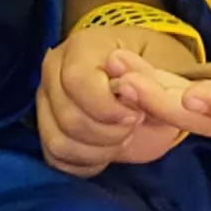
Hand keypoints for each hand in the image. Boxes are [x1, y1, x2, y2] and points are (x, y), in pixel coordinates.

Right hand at [36, 19, 199, 176]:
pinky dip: (86, 163)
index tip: (137, 114)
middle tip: (134, 125)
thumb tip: (125, 86)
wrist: (142, 84)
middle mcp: (54, 70)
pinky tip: (107, 150)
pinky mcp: (45, 129)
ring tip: (122, 137)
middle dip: (109, 133)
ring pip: (59, 142)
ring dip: (99, 150)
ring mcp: (45, 101)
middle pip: (68, 118)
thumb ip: (149, 76)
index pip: (77, 80)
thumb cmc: (153, 71)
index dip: (108, 107)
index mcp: (82, 47)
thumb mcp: (165, 65)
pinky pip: (56, 158)